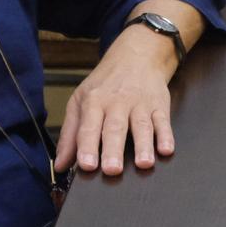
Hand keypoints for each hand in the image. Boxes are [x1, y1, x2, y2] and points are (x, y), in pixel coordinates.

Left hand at [56, 27, 175, 175]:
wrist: (136, 56)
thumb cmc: (105, 84)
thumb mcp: (80, 101)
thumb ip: (70, 135)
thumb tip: (59, 165)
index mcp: (93, 102)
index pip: (88, 127)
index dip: (86, 147)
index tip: (86, 166)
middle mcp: (116, 103)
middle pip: (114, 128)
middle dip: (113, 150)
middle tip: (112, 170)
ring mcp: (139, 104)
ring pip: (141, 126)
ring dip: (143, 145)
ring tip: (143, 163)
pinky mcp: (159, 105)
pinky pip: (163, 121)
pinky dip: (166, 136)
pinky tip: (166, 150)